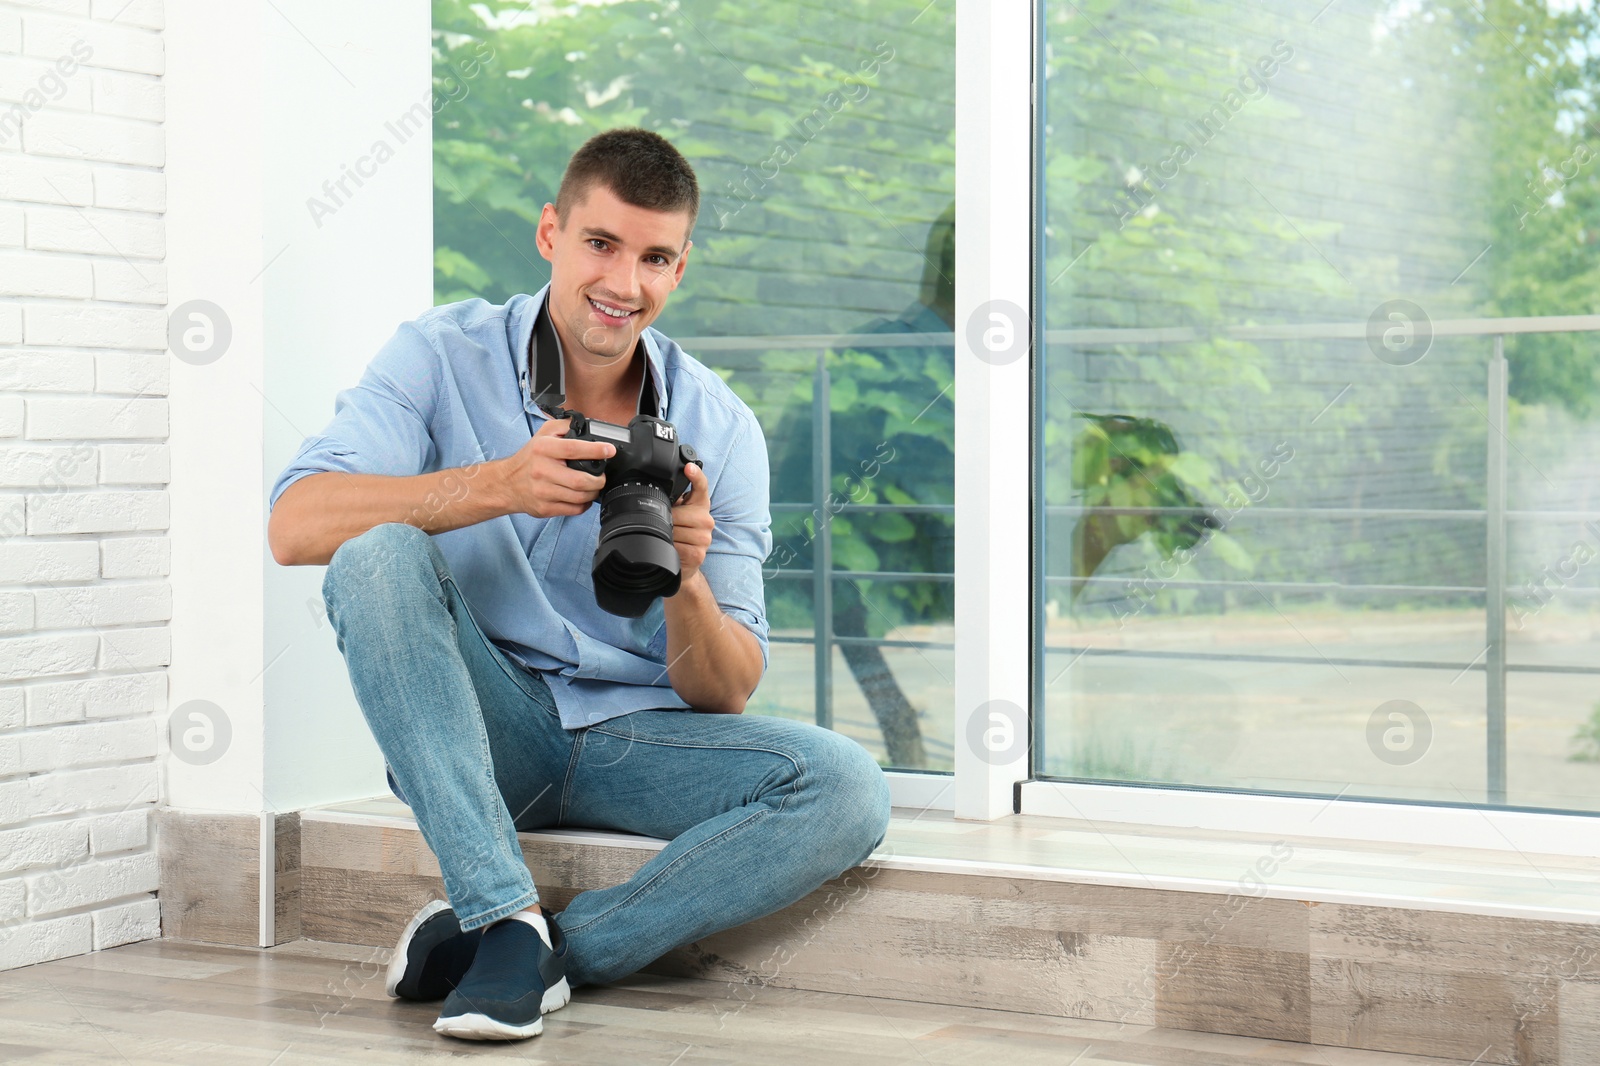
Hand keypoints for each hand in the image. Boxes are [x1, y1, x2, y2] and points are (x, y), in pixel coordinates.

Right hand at [495, 418, 613, 517]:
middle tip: (601, 477)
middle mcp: (542, 471)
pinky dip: (583, 504)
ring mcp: (543, 492)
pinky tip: (582, 497)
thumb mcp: (543, 434)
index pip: (573, 449)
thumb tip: (587, 425)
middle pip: (580, 480)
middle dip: (598, 480)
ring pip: (579, 497)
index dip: (596, 450)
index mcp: (543, 449)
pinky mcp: (545, 508)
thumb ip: (565, 425)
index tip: (609, 450)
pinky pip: (573, 510)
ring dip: (593, 493)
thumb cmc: (529, 458)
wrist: (507, 483)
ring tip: (593, 486)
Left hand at [670, 461, 713, 583]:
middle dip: (668, 520)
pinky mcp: (699, 554)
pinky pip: (677, 547)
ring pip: (677, 531)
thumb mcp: (677, 514)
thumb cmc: (679, 535)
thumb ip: (672, 500)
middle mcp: (706, 519)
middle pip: (680, 514)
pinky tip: (672, 548)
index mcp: (700, 505)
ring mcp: (705, 537)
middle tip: (666, 525)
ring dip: (667, 535)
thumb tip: (657, 487)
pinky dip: (670, 548)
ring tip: (668, 538)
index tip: (689, 467)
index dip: (696, 476)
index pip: (701, 486)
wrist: (684, 563)